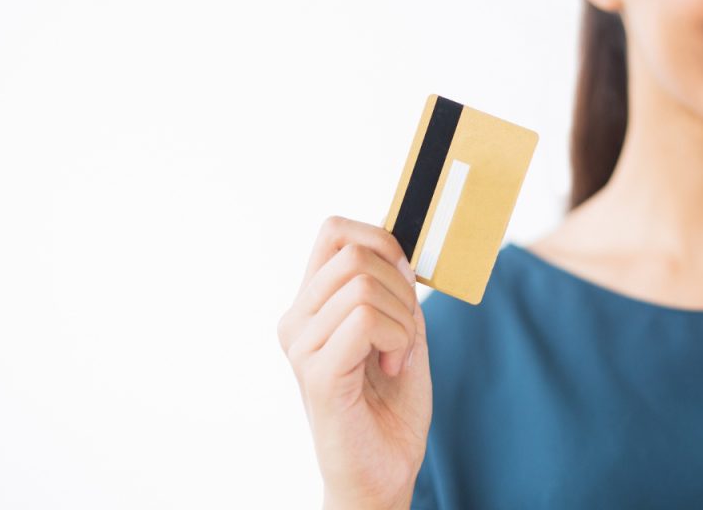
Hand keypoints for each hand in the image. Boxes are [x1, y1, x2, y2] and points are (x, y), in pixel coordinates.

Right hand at [277, 215, 431, 509]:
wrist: (383, 471)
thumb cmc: (390, 404)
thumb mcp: (401, 329)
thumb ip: (394, 287)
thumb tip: (399, 247)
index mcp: (312, 304)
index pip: (334, 231)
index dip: (380, 239)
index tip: (405, 280)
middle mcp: (297, 320)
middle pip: (354, 253)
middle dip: (400, 285)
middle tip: (405, 331)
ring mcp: (301, 346)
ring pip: (364, 285)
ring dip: (403, 320)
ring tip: (396, 357)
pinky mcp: (317, 373)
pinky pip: (366, 320)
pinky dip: (397, 341)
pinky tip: (391, 369)